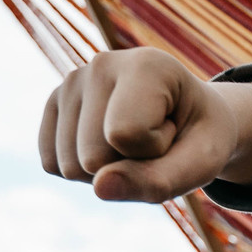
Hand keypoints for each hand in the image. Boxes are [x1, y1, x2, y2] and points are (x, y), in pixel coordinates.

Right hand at [38, 47, 251, 202]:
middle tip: (156, 137)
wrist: (188, 117)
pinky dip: (84, 171)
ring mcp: (71, 82)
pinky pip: (52, 164)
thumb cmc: (200, 138)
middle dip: (129, 164)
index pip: (126, 135)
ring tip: (136, 139)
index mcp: (148, 65)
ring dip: (107, 169)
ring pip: (70, 166)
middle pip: (92, 158)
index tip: (175, 127)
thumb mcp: (199, 164)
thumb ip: (158, 180)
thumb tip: (100, 187)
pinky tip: (108, 143)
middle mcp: (101, 64)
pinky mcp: (53, 104)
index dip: (155, 150)